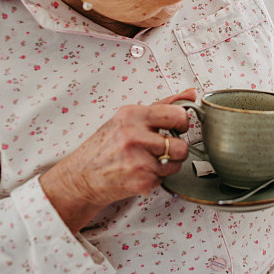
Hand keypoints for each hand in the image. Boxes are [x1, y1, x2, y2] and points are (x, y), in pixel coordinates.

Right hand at [40, 89, 196, 232]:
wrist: (82, 176)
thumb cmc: (106, 146)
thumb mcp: (129, 118)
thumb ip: (163, 105)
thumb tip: (191, 93)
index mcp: (132, 115)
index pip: (177, 114)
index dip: (183, 122)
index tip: (177, 126)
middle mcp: (134, 136)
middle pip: (181, 144)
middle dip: (177, 147)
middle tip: (163, 147)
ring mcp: (138, 160)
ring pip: (176, 162)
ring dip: (167, 164)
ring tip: (148, 160)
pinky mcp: (141, 180)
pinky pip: (165, 178)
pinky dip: (156, 177)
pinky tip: (139, 172)